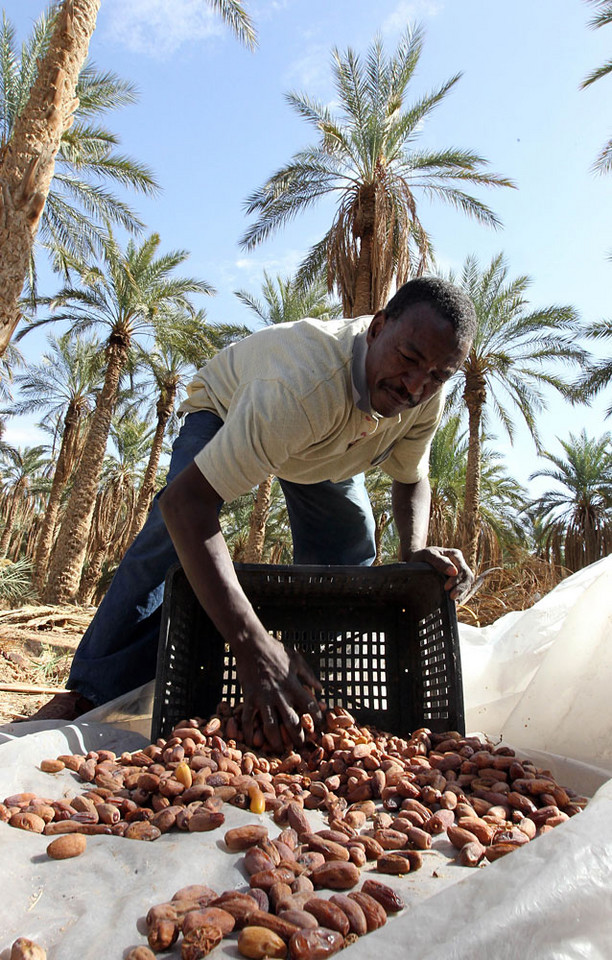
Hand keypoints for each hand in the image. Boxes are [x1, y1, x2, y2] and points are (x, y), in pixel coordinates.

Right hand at [234, 631, 322, 753]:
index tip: (319, 728)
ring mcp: (263, 697)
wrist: (251, 644)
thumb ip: (309, 675)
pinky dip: (249, 732)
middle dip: (297, 737)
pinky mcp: (249, 698)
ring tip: (280, 749)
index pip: (309, 706)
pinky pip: (248, 719)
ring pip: (271, 726)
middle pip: (292, 722)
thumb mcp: (297, 659)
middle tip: (300, 746)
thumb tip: (321, 689)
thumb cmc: (275, 650)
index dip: (316, 719)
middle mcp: (280, 694)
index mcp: (293, 685)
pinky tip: (251, 741)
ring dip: (276, 741)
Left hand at [409, 546, 473, 602]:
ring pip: (467, 584)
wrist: (418, 561)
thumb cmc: (422, 556)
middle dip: (461, 588)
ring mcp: (460, 573)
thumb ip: (439, 561)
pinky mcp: (458, 581)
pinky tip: (454, 602)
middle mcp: (460, 564)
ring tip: (453, 601)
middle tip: (451, 597)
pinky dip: (460, 596)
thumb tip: (454, 572)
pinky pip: (463, 590)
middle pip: (468, 577)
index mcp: (455, 555)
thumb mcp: (428, 555)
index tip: (446, 587)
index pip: (461, 569)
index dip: (456, 579)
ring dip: (462, 594)